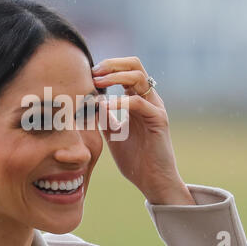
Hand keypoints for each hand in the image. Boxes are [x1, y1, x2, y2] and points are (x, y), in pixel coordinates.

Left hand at [92, 57, 194, 204]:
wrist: (151, 181)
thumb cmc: (134, 158)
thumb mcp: (112, 133)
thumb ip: (104, 117)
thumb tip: (87, 103)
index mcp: (138, 100)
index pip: (126, 70)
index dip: (108, 67)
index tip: (88, 73)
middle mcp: (148, 99)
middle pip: (135, 65)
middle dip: (112, 64)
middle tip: (93, 72)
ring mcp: (155, 107)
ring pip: (139, 77)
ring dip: (115, 76)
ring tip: (97, 83)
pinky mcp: (159, 120)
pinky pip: (139, 102)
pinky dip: (120, 101)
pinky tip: (105, 106)